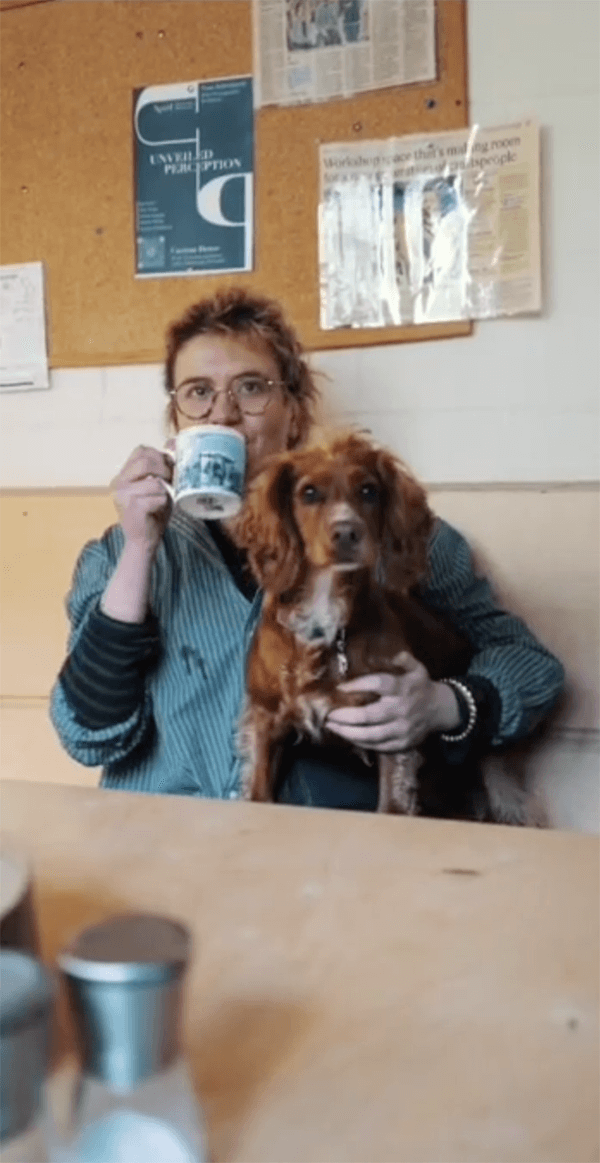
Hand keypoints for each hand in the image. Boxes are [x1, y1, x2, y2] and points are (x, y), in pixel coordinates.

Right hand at [111, 444, 173, 552]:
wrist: (144, 540)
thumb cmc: (153, 511)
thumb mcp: (157, 485)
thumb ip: (162, 466)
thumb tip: (173, 441)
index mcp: (123, 474)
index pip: (141, 451)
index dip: (159, 456)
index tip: (169, 468)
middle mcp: (118, 482)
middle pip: (145, 461)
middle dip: (164, 469)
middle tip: (171, 481)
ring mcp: (122, 495)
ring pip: (153, 481)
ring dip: (165, 490)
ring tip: (163, 499)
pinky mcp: (131, 507)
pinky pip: (156, 497)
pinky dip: (163, 503)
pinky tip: (157, 510)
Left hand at [325, 652, 460, 751]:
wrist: (439, 710)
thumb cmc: (420, 686)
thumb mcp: (416, 668)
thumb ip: (404, 659)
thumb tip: (393, 653)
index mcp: (403, 688)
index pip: (378, 684)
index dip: (357, 685)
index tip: (339, 688)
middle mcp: (402, 709)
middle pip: (369, 715)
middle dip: (344, 716)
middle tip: (327, 714)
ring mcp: (402, 729)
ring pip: (371, 734)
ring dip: (347, 732)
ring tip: (331, 726)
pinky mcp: (402, 743)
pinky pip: (377, 746)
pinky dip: (359, 742)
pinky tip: (346, 736)